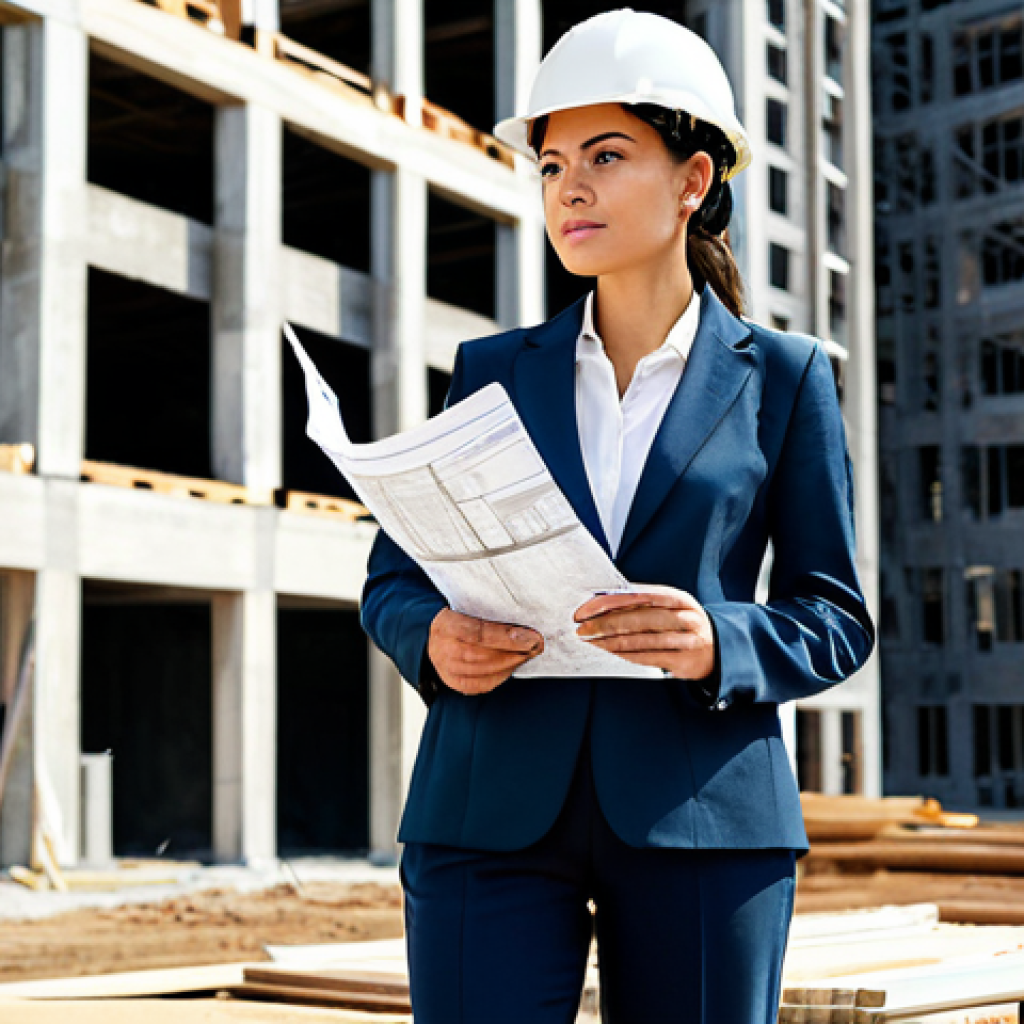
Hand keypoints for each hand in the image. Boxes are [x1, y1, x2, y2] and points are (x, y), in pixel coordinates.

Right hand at [427, 609, 544, 695]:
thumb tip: (518, 614)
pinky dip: (501, 675)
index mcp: (446, 625)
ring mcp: (448, 669)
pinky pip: (482, 685)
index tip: (531, 637)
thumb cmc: (453, 616)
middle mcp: (444, 650)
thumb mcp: (463, 605)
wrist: (429, 634)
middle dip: (516, 651)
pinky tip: (512, 665)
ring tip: (528, 653)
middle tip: (536, 645)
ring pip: (486, 671)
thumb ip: (485, 609)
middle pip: (486, 655)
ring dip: (512, 663)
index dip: (508, 637)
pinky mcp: (454, 682)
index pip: (480, 634)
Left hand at [574, 585, 715, 679]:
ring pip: (642, 639)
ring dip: (612, 642)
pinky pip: (650, 657)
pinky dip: (627, 656)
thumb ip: (640, 603)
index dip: (608, 602)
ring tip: (592, 643)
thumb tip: (600, 603)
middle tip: (582, 630)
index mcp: (676, 597)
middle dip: (605, 624)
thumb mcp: (669, 607)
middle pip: (639, 618)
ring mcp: (687, 639)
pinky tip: (612, 654)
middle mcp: (684, 616)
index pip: (636, 595)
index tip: (584, 610)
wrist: (719, 649)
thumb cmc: (682, 624)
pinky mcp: (684, 660)